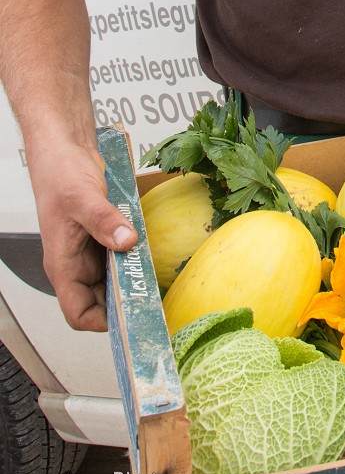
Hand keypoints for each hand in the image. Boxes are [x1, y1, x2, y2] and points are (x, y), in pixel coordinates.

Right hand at [29, 144, 136, 331]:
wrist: (65, 150)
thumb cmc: (60, 174)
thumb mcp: (83, 198)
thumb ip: (104, 221)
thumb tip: (126, 242)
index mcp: (62, 265)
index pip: (78, 313)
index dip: (102, 323)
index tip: (131, 317)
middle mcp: (75, 263)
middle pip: (100, 302)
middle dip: (124, 303)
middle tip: (152, 299)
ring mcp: (90, 250)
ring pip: (112, 281)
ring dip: (132, 280)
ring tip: (156, 279)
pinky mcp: (103, 237)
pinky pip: (120, 257)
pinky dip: (134, 259)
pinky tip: (150, 253)